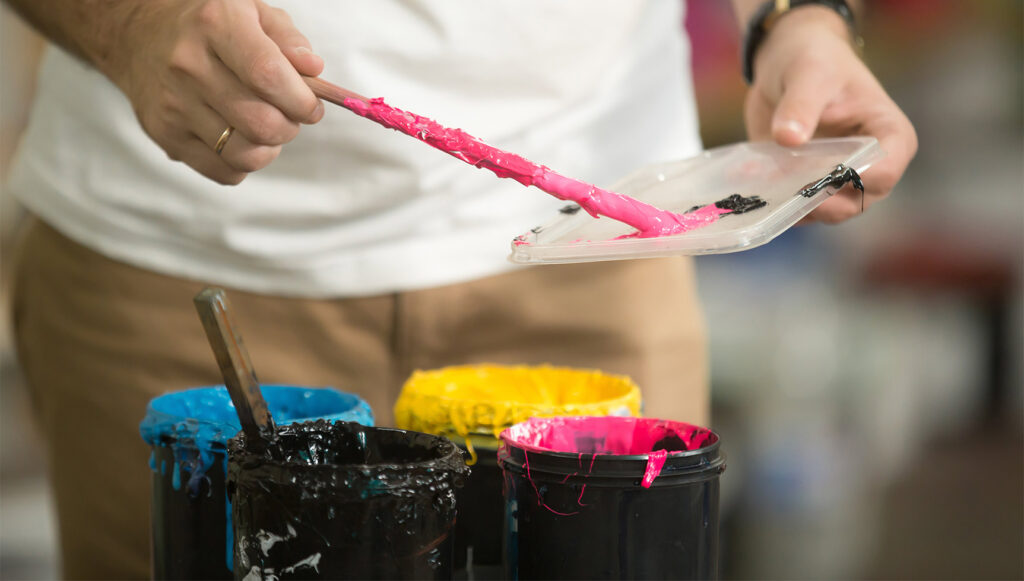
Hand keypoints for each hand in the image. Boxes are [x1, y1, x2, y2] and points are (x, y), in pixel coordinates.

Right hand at [106, 0, 324, 183]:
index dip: (301, 100)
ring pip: (246, 155)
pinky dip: (244, 163)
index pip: (268, 75)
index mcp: (216, 25)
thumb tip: (313, 71)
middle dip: (290, 127)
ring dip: (269, 148)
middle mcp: (188, 64)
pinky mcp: (165, 134)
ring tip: (265, 126)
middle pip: (261, 123)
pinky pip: (225, 171)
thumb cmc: (210, 28)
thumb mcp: (252, 11)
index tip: (312, 106)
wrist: (139, 38)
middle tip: (288, 115)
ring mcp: (173, 104)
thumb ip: (289, 39)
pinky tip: (240, 138)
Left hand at [744, 6, 916, 222]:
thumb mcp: (808, 74)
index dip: (861, 180)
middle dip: (825, 204)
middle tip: (793, 194)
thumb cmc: (813, 60)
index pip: (887, 170)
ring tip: (771, 196)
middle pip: (857, 202)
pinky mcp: (806, 185)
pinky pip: (796, 209)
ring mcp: (836, 179)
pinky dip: (777, 207)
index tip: (827, 176)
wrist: (785, 64)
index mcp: (888, 135)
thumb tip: (788, 138)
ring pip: (825, 212)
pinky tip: (755, 196)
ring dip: (798, 210)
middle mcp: (869, 165)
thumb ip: (801, 105)